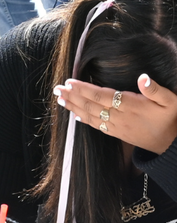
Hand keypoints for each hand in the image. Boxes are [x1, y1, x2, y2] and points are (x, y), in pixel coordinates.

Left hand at [53, 74, 176, 154]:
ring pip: (90, 116)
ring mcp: (117, 127)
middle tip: (57, 89)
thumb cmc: (172, 119)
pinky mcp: (117, 133)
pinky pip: (96, 126)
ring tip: (60, 99)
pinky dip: (83, 120)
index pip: (102, 95)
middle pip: (91, 105)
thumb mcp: (171, 101)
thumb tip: (143, 77)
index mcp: (130, 106)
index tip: (69, 82)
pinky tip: (74, 115)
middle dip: (72, 96)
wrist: (172, 145)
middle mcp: (120, 117)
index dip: (84, 89)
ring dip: (73, 107)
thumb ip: (156, 90)